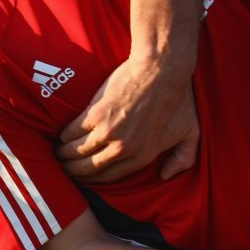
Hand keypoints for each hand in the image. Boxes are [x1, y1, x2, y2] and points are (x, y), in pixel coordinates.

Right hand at [56, 57, 199, 182]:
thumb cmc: (178, 98)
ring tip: (58, 153)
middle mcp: (123, 149)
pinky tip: (61, 136)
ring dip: (64, 155)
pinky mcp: (96, 114)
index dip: (92, 180)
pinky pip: (73, 131)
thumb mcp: (191, 132)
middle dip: (73, 171)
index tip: (83, 177)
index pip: (110, 177)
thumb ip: (183, 159)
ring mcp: (108, 133)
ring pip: (77, 151)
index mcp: (143, 157)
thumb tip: (166, 175)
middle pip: (89, 168)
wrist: (163, 70)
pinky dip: (64, 136)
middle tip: (64, 168)